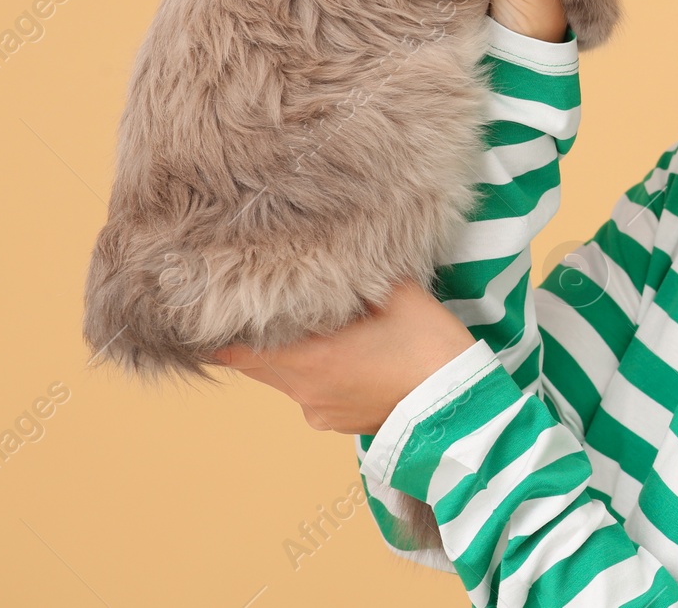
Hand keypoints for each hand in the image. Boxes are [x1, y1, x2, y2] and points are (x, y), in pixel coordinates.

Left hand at [210, 280, 476, 435]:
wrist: (459, 410)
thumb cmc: (429, 348)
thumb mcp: (398, 295)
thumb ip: (358, 276)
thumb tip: (337, 254)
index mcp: (307, 357)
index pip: (234, 349)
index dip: (220, 331)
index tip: (218, 310)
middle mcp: (303, 390)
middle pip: (255, 365)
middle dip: (256, 339)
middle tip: (262, 311)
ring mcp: (320, 412)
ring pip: (286, 380)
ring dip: (290, 357)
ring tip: (314, 332)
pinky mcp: (340, 424)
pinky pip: (313, 395)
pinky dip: (318, 376)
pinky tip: (350, 360)